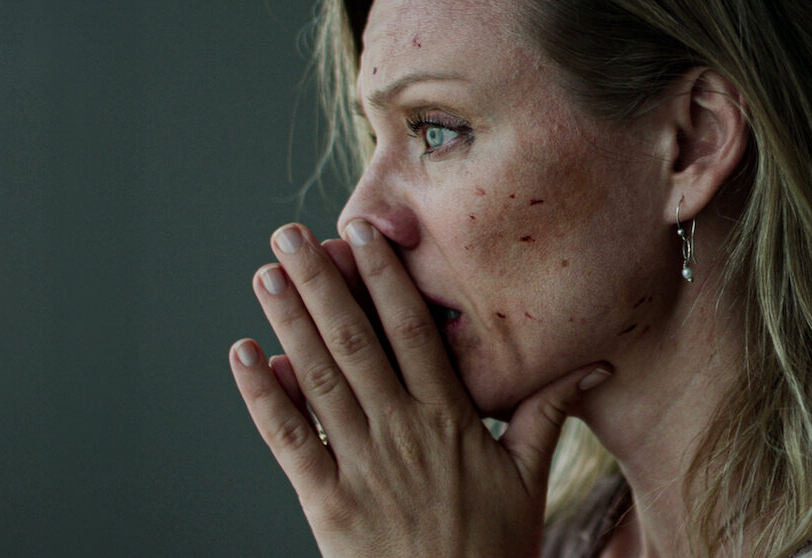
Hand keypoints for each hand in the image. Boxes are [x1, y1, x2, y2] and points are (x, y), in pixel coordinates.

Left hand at [230, 221, 610, 556]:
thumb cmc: (491, 550)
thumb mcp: (529, 480)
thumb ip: (547, 415)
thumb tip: (595, 365)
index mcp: (448, 417)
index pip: (411, 331)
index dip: (384, 278)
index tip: (362, 233)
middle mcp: (401, 429)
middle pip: (355, 341)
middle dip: (321, 283)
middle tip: (291, 235)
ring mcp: (360, 463)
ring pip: (319, 378)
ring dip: (289, 322)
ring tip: (266, 276)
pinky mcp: (326, 500)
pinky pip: (290, 439)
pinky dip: (263, 396)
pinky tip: (243, 355)